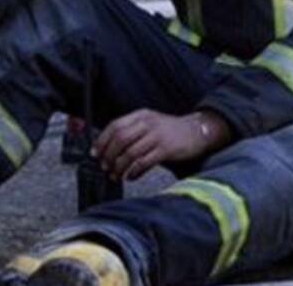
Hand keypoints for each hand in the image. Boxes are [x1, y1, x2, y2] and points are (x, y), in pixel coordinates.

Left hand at [93, 109, 229, 180]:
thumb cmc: (171, 131)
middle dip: (109, 155)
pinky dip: (134, 171)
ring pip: (130, 152)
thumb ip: (132, 131)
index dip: (102, 140)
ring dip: (119, 167)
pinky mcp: (166, 149)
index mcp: (141, 115)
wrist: (197, 131)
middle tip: (105, 167)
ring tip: (116, 175)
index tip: (95, 153)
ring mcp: (157, 136)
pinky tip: (131, 176)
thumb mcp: (150, 123)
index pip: (115, 125)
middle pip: (120, 139)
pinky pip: (144, 162)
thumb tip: (108, 148)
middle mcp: (148, 123)